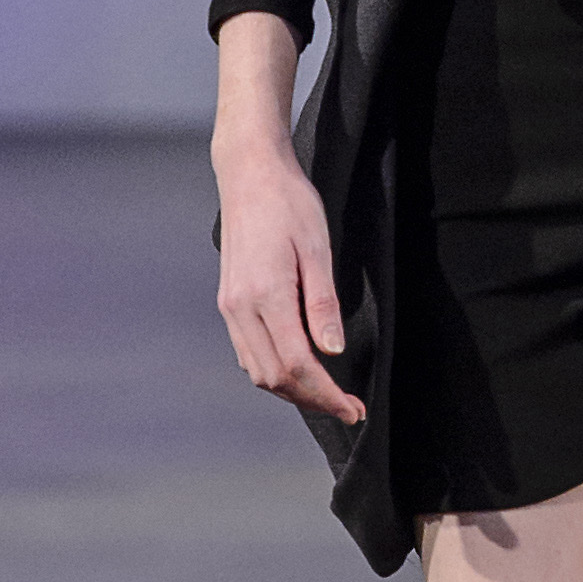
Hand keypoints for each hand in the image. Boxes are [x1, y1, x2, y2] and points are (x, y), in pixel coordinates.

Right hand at [211, 11, 362, 422]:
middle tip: (348, 405)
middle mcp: (240, 308)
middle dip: (312, 400)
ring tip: (327, 392)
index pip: (297, 365)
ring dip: (291, 389)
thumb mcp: (317, 249)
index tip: (354, 408)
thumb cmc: (289, 203)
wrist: (249, 173)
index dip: (327, 395)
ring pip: (257, 370)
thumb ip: (323, 304)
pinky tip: (298, 367)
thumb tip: (332, 352)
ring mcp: (230, 306)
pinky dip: (273, 370)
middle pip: (274, 378)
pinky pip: (248, 352)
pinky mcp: (228, 301)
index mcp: (266, 296)